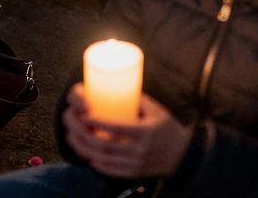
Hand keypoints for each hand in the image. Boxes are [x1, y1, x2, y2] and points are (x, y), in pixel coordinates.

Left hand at [63, 84, 192, 178]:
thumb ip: (138, 98)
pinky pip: (112, 170)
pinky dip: (97, 164)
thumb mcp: (156, 110)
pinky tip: (87, 155)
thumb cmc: (168, 128)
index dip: (97, 122)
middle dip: (83, 136)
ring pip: (104, 159)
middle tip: (72, 126)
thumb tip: (118, 84)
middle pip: (104, 145)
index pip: (116, 127)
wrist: (185, 156)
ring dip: (85, 150)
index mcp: (145, 132)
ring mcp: (137, 164)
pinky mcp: (136, 173)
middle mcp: (140, 150)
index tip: (83, 115)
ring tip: (73, 138)